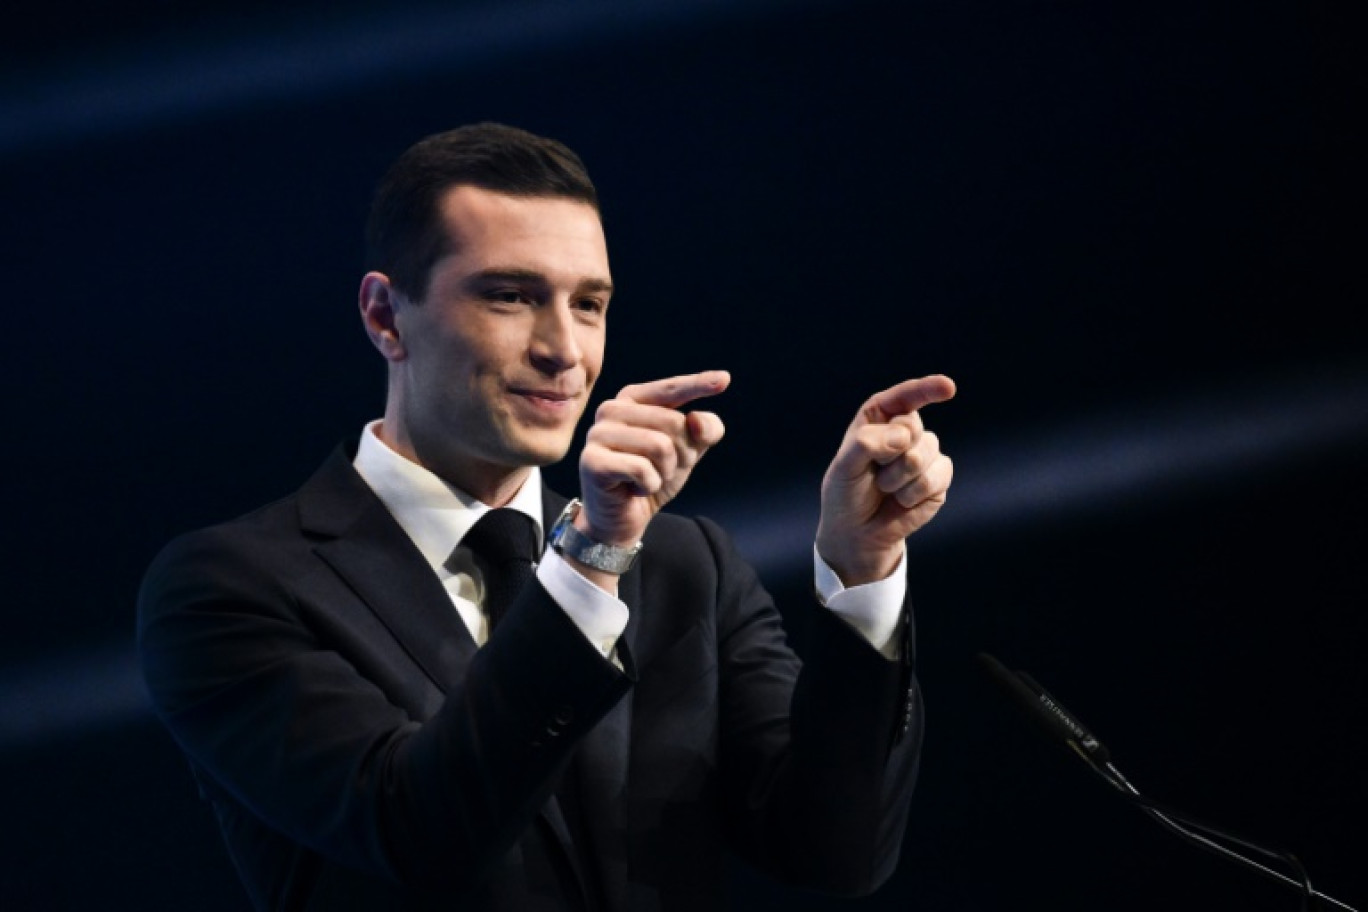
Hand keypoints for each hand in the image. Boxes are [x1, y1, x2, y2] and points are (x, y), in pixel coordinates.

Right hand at [578, 370, 729, 551]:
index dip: (698, 385)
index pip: (671, 390)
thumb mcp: (688, 452)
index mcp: (632, 399)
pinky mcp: (592, 461)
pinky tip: (635, 488)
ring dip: (665, 471)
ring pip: (660, 445)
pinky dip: (649, 486)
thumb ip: (704, 430)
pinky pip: (643, 470)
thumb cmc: (652, 476)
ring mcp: (598, 434)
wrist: (622, 518)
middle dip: (682, 453)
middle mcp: (611, 409)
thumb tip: (697, 421)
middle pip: (674, 422)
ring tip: (648, 478)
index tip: (725, 379)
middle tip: (664, 469)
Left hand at [816, 375, 955, 586]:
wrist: (858, 531)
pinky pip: (936, 478)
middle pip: (912, 428)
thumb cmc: (847, 491)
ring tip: (885, 487)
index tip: (948, 388)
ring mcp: (926, 454)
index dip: (927, 389)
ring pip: (923, 455)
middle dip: (889, 455)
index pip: (905, 397)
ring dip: (897, 479)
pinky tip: (902, 500)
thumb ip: (867, 444)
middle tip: (874, 472)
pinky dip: (913, 494)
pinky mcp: (939, 478)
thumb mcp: (844, 466)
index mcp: (881, 417)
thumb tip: (904, 437)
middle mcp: (906, 431)